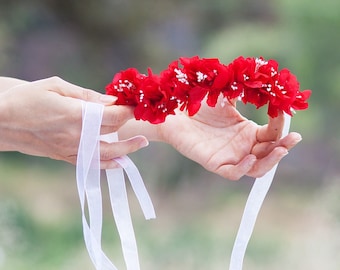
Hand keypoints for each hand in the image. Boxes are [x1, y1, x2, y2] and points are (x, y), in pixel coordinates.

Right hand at [0, 77, 147, 167]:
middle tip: (146, 126)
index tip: (137, 107)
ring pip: (105, 154)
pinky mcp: (63, 156)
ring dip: (125, 150)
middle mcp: (76, 135)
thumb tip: (110, 100)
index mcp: (75, 114)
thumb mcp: (56, 87)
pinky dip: (107, 164)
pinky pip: (90, 164)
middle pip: (113, 134)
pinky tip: (119, 163)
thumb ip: (86, 95)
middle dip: (131, 129)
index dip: (128, 111)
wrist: (1, 121)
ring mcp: (70, 149)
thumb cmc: (27, 97)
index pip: (112, 115)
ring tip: (140, 144)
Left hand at [158, 98, 301, 179]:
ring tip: (280, 150)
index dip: (280, 125)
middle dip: (284, 146)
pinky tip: (250, 156)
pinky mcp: (215, 164)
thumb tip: (265, 82)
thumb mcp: (225, 98)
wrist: (175, 114)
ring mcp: (230, 157)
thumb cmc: (199, 106)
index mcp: (247, 132)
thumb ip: (243, 92)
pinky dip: (244, 168)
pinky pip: (233, 173)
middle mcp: (242, 146)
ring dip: (270, 161)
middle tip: (294, 138)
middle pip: (269, 153)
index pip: (271, 133)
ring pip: (257, 168)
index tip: (284, 112)